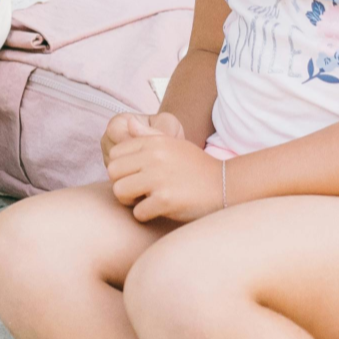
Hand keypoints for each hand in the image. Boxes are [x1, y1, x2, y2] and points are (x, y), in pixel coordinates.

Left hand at [103, 111, 223, 223]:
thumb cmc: (197, 167)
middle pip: (112, 172)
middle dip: (121, 185)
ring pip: (119, 191)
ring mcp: (159, 178)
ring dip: (129, 201)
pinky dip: (145, 216)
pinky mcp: (166, 200)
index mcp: (154, 142)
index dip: (121, 169)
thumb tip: (128, 123)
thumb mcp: (174, 144)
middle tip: (137, 192)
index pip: (115, 154)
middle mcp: (154, 156)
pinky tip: (158, 211)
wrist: (225, 186)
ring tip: (144, 201)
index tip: (134, 177)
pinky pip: (138, 212)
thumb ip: (149, 134)